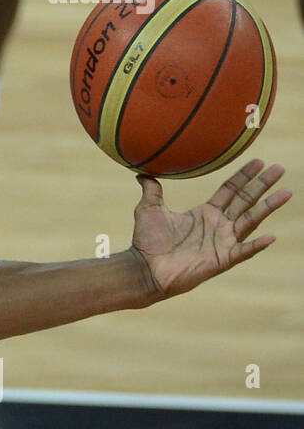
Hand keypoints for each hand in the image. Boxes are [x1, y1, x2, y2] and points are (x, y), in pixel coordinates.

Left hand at [129, 159, 288, 301]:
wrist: (144, 268)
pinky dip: (257, 245)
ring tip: (287, 192)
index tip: (259, 161)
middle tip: (280, 168)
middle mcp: (219, 225)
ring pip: (251, 220)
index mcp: (205, 213)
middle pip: (246, 200)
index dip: (244, 176)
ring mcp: (223, 242)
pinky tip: (271, 236)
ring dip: (269, 207)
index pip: (230, 190)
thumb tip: (141, 173)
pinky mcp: (222, 259)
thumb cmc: (148, 242)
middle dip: (263, 184)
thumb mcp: (149, 210)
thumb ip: (152, 191)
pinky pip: (244, 251)